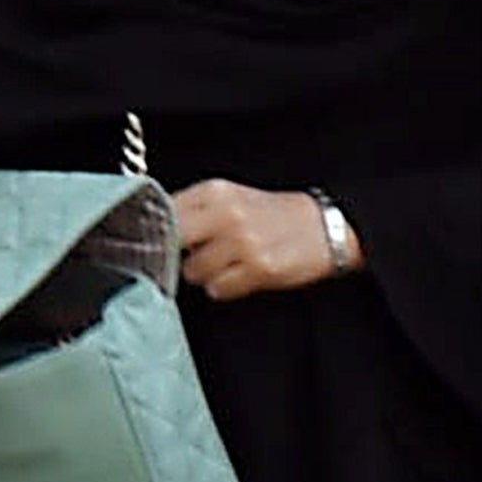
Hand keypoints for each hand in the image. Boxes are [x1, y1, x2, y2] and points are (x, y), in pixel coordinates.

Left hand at [174, 180, 361, 300]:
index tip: (159, 240)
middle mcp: (226, 214)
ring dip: (203, 274)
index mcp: (215, 192)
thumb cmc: (273, 213)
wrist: (324, 226)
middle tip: (191, 255)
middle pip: (172, 242)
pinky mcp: (259, 268)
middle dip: (176, 253)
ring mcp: (243, 242)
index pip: (165, 212)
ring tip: (223, 264)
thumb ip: (194, 208)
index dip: (159, 231)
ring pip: (193, 271)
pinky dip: (223, 288)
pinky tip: (237, 276)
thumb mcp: (230, 197)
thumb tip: (157, 226)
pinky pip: (218, 289)